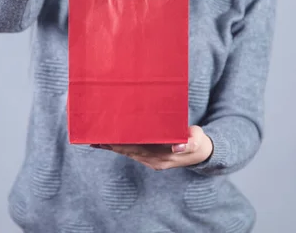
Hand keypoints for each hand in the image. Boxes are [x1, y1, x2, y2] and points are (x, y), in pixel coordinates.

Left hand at [90, 126, 213, 170]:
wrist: (201, 152)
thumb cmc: (197, 141)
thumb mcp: (197, 141)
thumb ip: (189, 143)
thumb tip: (178, 146)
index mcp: (161, 157)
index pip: (137, 149)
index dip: (121, 143)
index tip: (108, 137)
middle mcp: (152, 161)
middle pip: (127, 151)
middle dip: (110, 144)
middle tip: (93, 135)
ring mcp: (150, 160)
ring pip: (127, 153)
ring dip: (111, 146)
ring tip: (94, 139)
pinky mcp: (149, 157)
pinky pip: (130, 152)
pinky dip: (118, 147)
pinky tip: (106, 143)